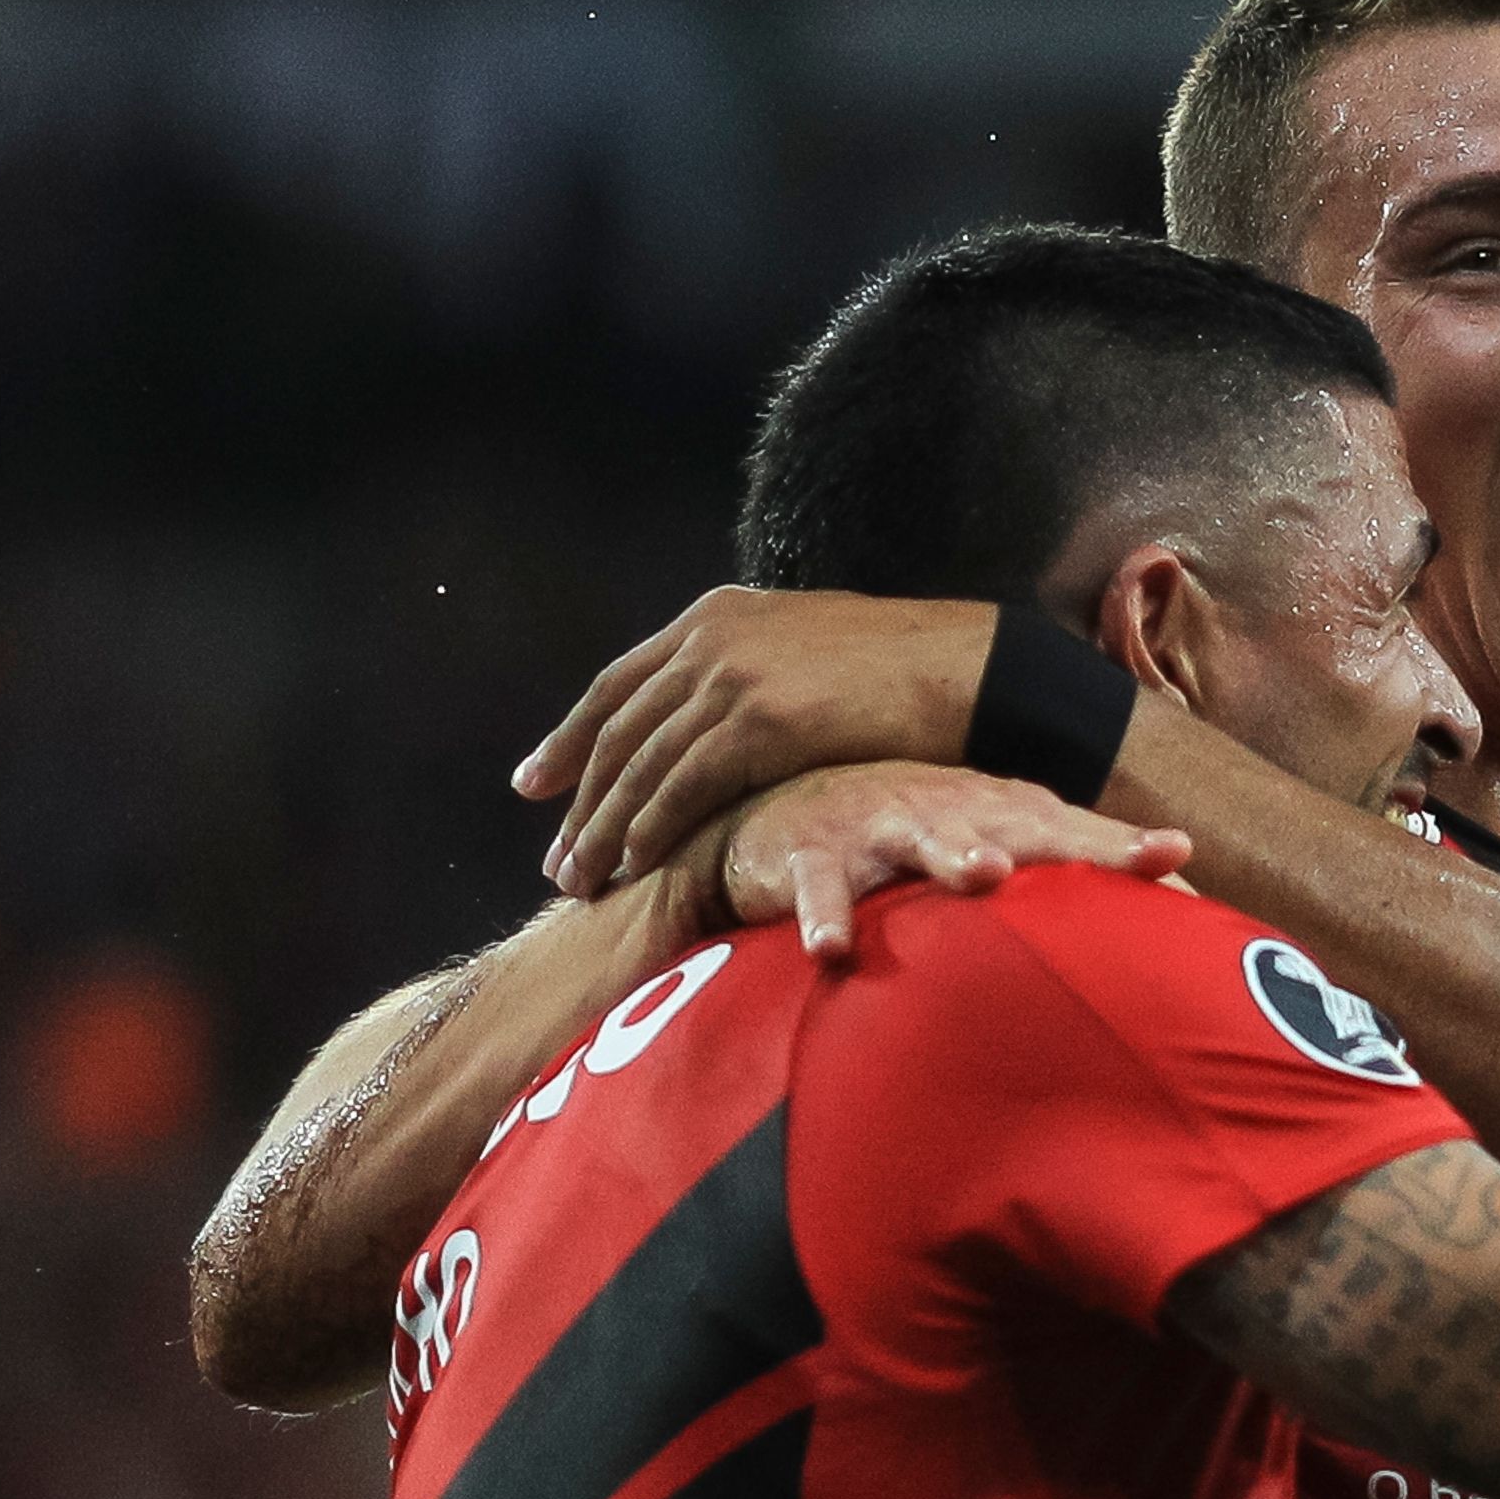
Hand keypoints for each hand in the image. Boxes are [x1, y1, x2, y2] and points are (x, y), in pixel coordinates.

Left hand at [514, 587, 999, 897]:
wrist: (965, 666)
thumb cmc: (903, 671)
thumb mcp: (809, 649)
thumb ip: (756, 671)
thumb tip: (728, 711)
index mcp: (715, 617)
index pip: (617, 684)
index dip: (570, 739)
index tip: (534, 784)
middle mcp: (709, 640)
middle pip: (617, 731)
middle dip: (579, 802)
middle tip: (558, 862)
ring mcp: (731, 676)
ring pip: (640, 764)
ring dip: (605, 830)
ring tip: (584, 881)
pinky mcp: (758, 719)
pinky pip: (682, 785)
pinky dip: (652, 828)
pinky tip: (638, 864)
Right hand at [718, 762, 1189, 959]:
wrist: (791, 805)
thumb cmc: (922, 835)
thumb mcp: (999, 844)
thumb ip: (1079, 872)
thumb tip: (1185, 911)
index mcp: (1001, 814)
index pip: (1075, 830)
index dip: (1123, 843)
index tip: (1176, 854)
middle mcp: (952, 812)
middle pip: (1015, 827)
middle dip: (1066, 843)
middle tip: (1120, 861)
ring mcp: (882, 827)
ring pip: (924, 837)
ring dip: (955, 852)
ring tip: (985, 874)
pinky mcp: (812, 854)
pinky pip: (819, 884)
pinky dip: (825, 911)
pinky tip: (831, 947)